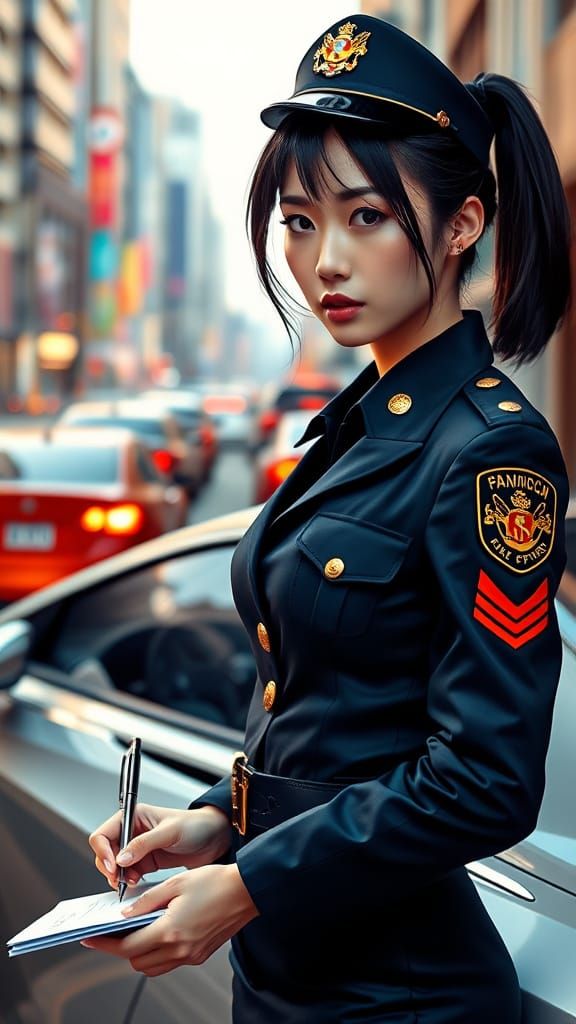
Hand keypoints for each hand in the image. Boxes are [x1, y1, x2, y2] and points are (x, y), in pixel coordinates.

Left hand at [81, 864, 257, 975]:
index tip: (90, 938)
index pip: (127, 947)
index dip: (104, 944)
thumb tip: (125, 914)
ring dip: (139, 953)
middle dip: (120, 948)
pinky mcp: (199, 955)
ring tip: (132, 931)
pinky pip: (169, 962)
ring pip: (152, 966)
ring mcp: (191, 955)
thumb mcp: (175, 883)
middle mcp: (180, 949)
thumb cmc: (215, 882)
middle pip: (137, 961)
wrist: (247, 891)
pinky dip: (157, 953)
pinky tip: (156, 932)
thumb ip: (146, 901)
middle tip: (111, 931)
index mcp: (171, 931)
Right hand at [89, 804, 230, 889]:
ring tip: (131, 882)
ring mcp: (137, 849)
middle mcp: (132, 832)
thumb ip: (144, 844)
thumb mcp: (170, 832)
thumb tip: (120, 858)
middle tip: (120, 880)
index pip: (103, 834)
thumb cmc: (195, 826)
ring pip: (114, 866)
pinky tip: (136, 884)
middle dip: (109, 867)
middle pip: (104, 852)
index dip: (104, 851)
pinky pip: (127, 874)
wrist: (214, 839)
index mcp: (134, 816)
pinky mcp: (145, 863)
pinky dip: (127, 881)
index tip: (113, 867)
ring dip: (118, 876)